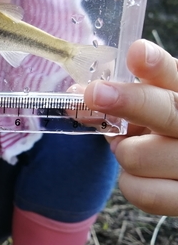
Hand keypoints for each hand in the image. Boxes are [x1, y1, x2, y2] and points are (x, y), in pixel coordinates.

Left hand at [84, 40, 177, 215]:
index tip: (136, 52)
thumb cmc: (165, 132)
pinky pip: (141, 192)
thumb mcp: (151, 107)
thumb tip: (75, 94)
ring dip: (124, 151)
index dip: (157, 66)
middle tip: (96, 93)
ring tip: (138, 147)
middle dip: (128, 101)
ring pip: (137, 155)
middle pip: (166, 112)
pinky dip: (131, 181)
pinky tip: (144, 173)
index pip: (177, 77)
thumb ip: (122, 97)